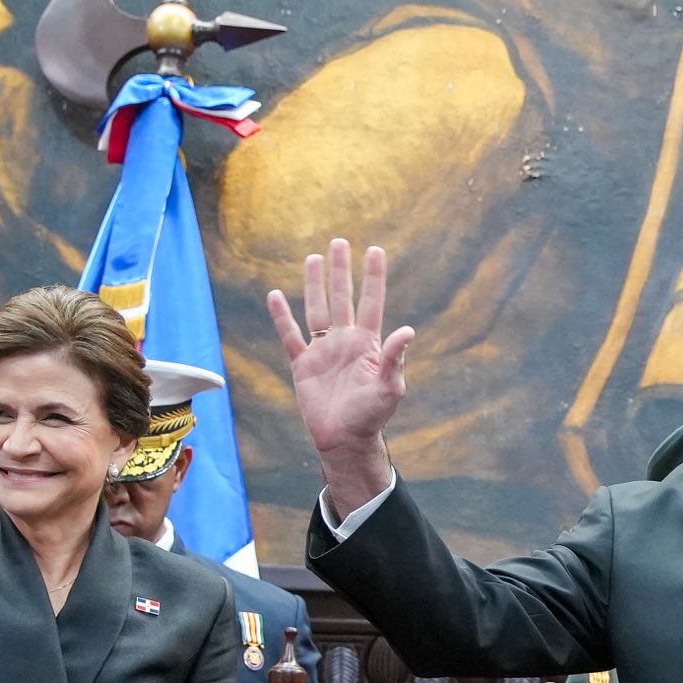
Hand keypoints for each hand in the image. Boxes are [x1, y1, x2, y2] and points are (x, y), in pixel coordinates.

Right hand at [266, 240, 412, 516]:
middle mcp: (345, 342)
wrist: (343, 439)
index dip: (373, 277)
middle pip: (342, 298)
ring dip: (315, 285)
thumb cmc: (371, 416)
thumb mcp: (389, 388)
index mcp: (367, 344)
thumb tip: (408, 330)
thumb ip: (394, 359)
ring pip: (316, 310)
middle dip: (341, 271)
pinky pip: (290, 336)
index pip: (371, 302)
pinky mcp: (303, 366)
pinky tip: (275, 295)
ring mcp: (323, 352)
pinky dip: (281, 317)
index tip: (375, 250)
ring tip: (314, 258)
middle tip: (339, 242)